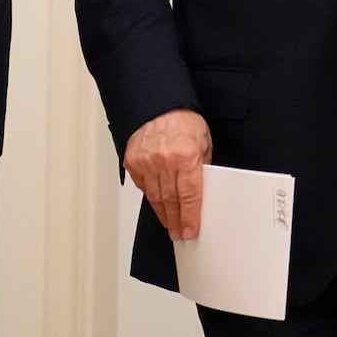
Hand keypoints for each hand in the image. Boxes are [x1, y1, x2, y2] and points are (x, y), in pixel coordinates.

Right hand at [123, 109, 210, 240]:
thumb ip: (202, 167)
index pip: (189, 197)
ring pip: (155, 197)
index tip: (190, 231)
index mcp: (186, 156)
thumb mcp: (203, 142)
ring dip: (163, 214)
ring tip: (169, 223)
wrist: (158, 103)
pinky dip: (150, 195)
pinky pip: (142, 186)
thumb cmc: (182, 119)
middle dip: (176, 221)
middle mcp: (165, 161)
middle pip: (171, 201)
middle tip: (179, 233)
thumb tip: (202, 190)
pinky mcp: (133, 161)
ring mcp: (146, 162)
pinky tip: (157, 202)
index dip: (190, 218)